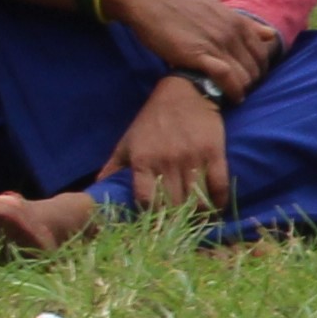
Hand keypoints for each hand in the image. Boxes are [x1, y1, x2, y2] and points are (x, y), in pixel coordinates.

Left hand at [104, 74, 233, 214]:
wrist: (183, 92)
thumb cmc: (152, 120)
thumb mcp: (127, 142)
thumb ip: (113, 168)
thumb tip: (97, 190)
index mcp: (143, 160)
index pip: (146, 201)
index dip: (151, 216)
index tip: (155, 222)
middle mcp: (167, 161)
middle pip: (174, 204)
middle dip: (177, 218)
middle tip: (179, 224)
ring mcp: (192, 157)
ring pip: (198, 199)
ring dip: (198, 213)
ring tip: (197, 217)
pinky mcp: (214, 152)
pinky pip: (219, 185)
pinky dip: (219, 200)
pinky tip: (216, 205)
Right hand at [109, 0, 283, 96]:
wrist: (149, 1)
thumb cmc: (178, 5)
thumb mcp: (217, 9)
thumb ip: (244, 24)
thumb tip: (270, 34)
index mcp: (237, 21)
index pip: (262, 52)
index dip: (260, 68)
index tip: (251, 77)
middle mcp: (232, 33)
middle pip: (256, 67)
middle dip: (252, 81)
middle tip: (241, 89)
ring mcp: (217, 44)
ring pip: (245, 75)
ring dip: (243, 88)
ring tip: (234, 94)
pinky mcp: (199, 56)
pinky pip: (227, 78)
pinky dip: (233, 91)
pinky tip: (232, 98)